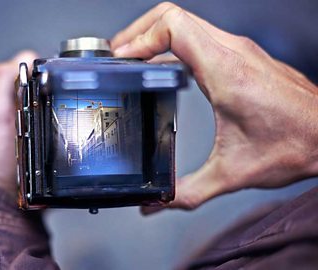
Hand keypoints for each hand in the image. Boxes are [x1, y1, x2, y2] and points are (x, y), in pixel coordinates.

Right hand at [111, 2, 317, 213]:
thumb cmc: (296, 144)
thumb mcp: (232, 173)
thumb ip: (187, 191)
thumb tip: (156, 202)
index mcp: (224, 70)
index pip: (172, 26)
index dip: (138, 38)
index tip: (120, 60)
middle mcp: (231, 51)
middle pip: (171, 16)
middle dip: (137, 34)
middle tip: (117, 57)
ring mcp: (238, 50)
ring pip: (185, 22)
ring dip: (154, 37)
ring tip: (132, 59)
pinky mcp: (241, 56)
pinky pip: (198, 35)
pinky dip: (172, 45)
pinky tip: (163, 69)